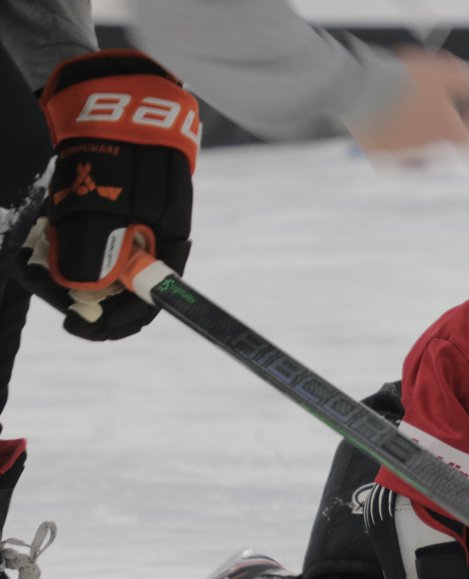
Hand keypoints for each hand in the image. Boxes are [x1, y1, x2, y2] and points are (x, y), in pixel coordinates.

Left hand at [15, 49, 195, 340]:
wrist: (112, 95)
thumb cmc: (117, 150)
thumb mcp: (100, 204)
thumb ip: (91, 253)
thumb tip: (80, 292)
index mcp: (167, 247)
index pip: (147, 305)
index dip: (112, 322)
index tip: (74, 324)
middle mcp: (152, 242)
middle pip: (117, 290)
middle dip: (74, 289)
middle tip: (35, 273)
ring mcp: (131, 225)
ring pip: (97, 266)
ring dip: (61, 264)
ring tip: (33, 249)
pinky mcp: (111, 209)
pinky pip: (87, 241)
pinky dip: (62, 242)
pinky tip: (42, 229)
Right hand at [347, 48, 468, 155]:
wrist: (360, 89)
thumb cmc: (405, 79)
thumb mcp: (444, 71)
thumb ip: (466, 83)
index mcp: (450, 133)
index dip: (468, 128)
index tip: (458, 112)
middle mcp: (432, 152)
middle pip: (443, 146)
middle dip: (439, 127)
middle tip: (425, 106)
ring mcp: (405, 158)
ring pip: (419, 152)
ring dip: (416, 134)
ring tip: (403, 111)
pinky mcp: (382, 160)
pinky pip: (393, 155)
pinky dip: (393, 142)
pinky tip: (388, 123)